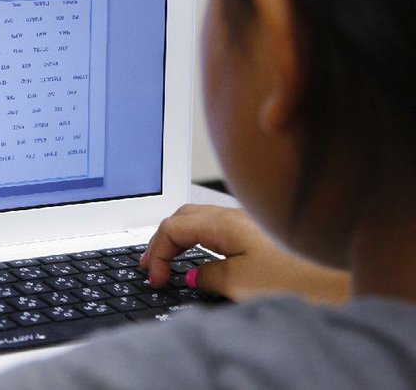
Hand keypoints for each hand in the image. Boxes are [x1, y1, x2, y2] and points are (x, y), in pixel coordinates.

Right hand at [139, 204, 349, 303]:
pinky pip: (222, 232)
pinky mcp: (265, 237)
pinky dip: (203, 244)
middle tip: (151, 265)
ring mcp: (251, 223)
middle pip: (184, 217)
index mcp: (225, 221)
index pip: (172, 227)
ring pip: (203, 222)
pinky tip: (208, 260)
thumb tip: (195, 274)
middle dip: (162, 239)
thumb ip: (209, 275)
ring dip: (182, 240)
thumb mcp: (242, 283)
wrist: (347, 277)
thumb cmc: (302, 278)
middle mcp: (237, 215)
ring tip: (172, 261)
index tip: (155, 279)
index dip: (156, 252)